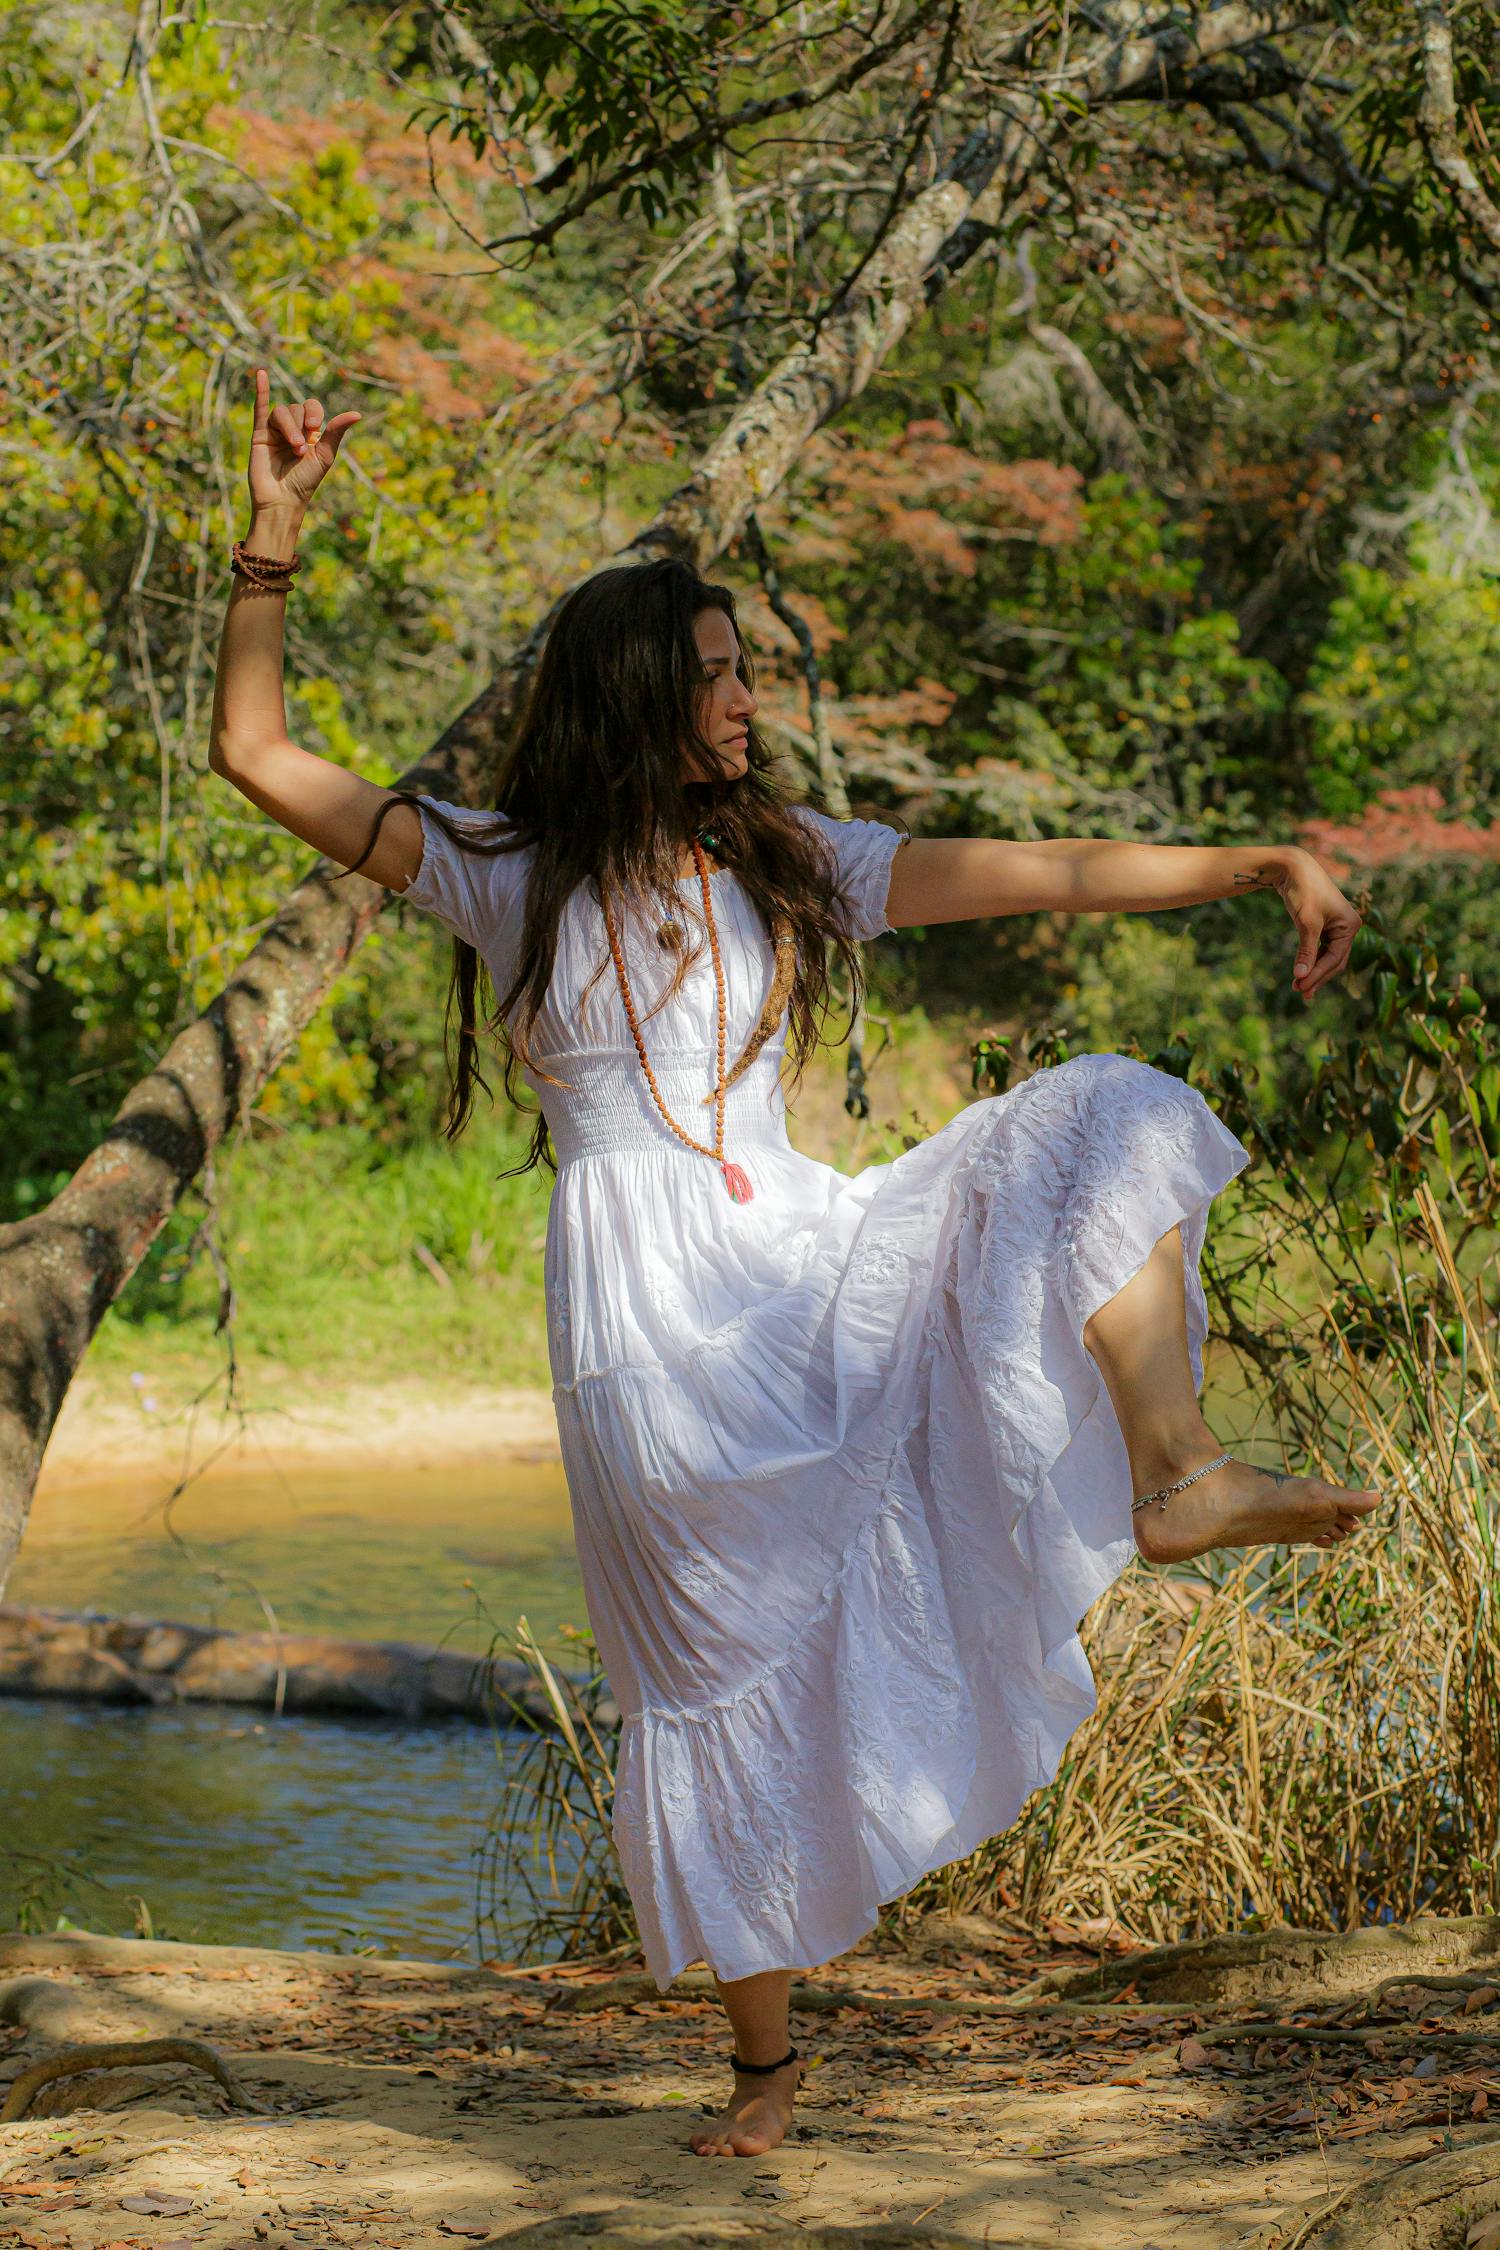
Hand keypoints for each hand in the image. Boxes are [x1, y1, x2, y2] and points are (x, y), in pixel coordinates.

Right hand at [247, 367, 359, 517]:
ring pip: (280, 412)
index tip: (315, 428)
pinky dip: (261, 391)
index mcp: (310, 433)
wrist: (282, 500)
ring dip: (288, 426)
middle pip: (296, 409)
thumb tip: (357, 413)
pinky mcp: (259, 435)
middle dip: (299, 426)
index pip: (312, 408)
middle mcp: (293, 429)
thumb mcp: (324, 455)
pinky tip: (262, 373)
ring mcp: (275, 431)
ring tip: (292, 448)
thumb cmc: (305, 482)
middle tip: (300, 450)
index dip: (313, 412)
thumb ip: (336, 432)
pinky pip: (259, 408)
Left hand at [1267, 847, 1362, 1000]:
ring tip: (1299, 988)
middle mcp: (1348, 927)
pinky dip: (1312, 960)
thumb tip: (1301, 977)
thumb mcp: (1306, 923)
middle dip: (1317, 977)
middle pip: (1334, 961)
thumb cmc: (1303, 891)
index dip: (1317, 975)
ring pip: (1328, 957)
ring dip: (1314, 971)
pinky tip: (1303, 973)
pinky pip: (1321, 949)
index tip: (1300, 987)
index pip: (1335, 958)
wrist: (1293, 868)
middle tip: (1300, 992)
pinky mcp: (1325, 925)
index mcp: (1351, 925)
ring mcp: (1338, 926)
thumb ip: (1306, 951)